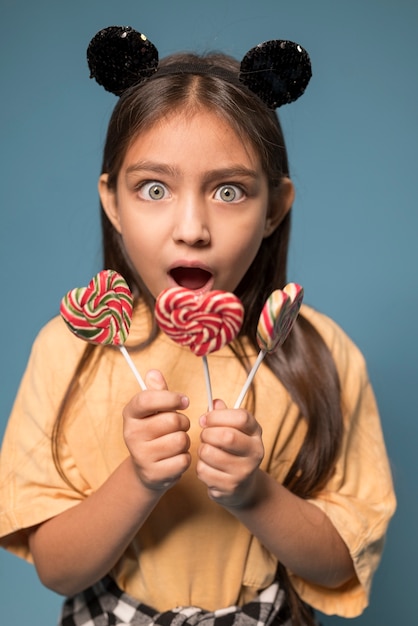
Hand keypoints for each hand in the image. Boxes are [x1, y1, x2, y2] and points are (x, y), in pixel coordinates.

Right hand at [123, 369, 190, 491]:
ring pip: (181, 440)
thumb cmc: (154, 432)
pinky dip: (185, 458)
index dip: (171, 397)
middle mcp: (131, 434)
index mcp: (130, 414)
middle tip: (177, 427)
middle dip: (183, 423)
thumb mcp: (153, 411)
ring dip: (185, 441)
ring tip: (175, 443)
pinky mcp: (154, 473)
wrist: (147, 469)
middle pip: (173, 420)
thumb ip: (156, 391)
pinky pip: (183, 459)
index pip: (148, 399)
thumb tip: (153, 373)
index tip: (184, 401)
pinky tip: (174, 458)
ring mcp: (141, 455)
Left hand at [196, 399, 263, 506]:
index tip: (205, 419)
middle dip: (207, 434)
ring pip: (210, 453)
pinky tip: (208, 467)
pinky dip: (200, 467)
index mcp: (256, 433)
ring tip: (207, 451)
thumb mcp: (234, 430)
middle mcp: (255, 452)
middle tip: (204, 436)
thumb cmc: (234, 451)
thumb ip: (224, 414)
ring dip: (202, 450)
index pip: (241, 417)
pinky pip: (203, 470)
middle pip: (226, 436)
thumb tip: (214, 402)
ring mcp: (244, 471)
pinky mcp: (230, 487)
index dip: (217, 416)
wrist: (243, 486)